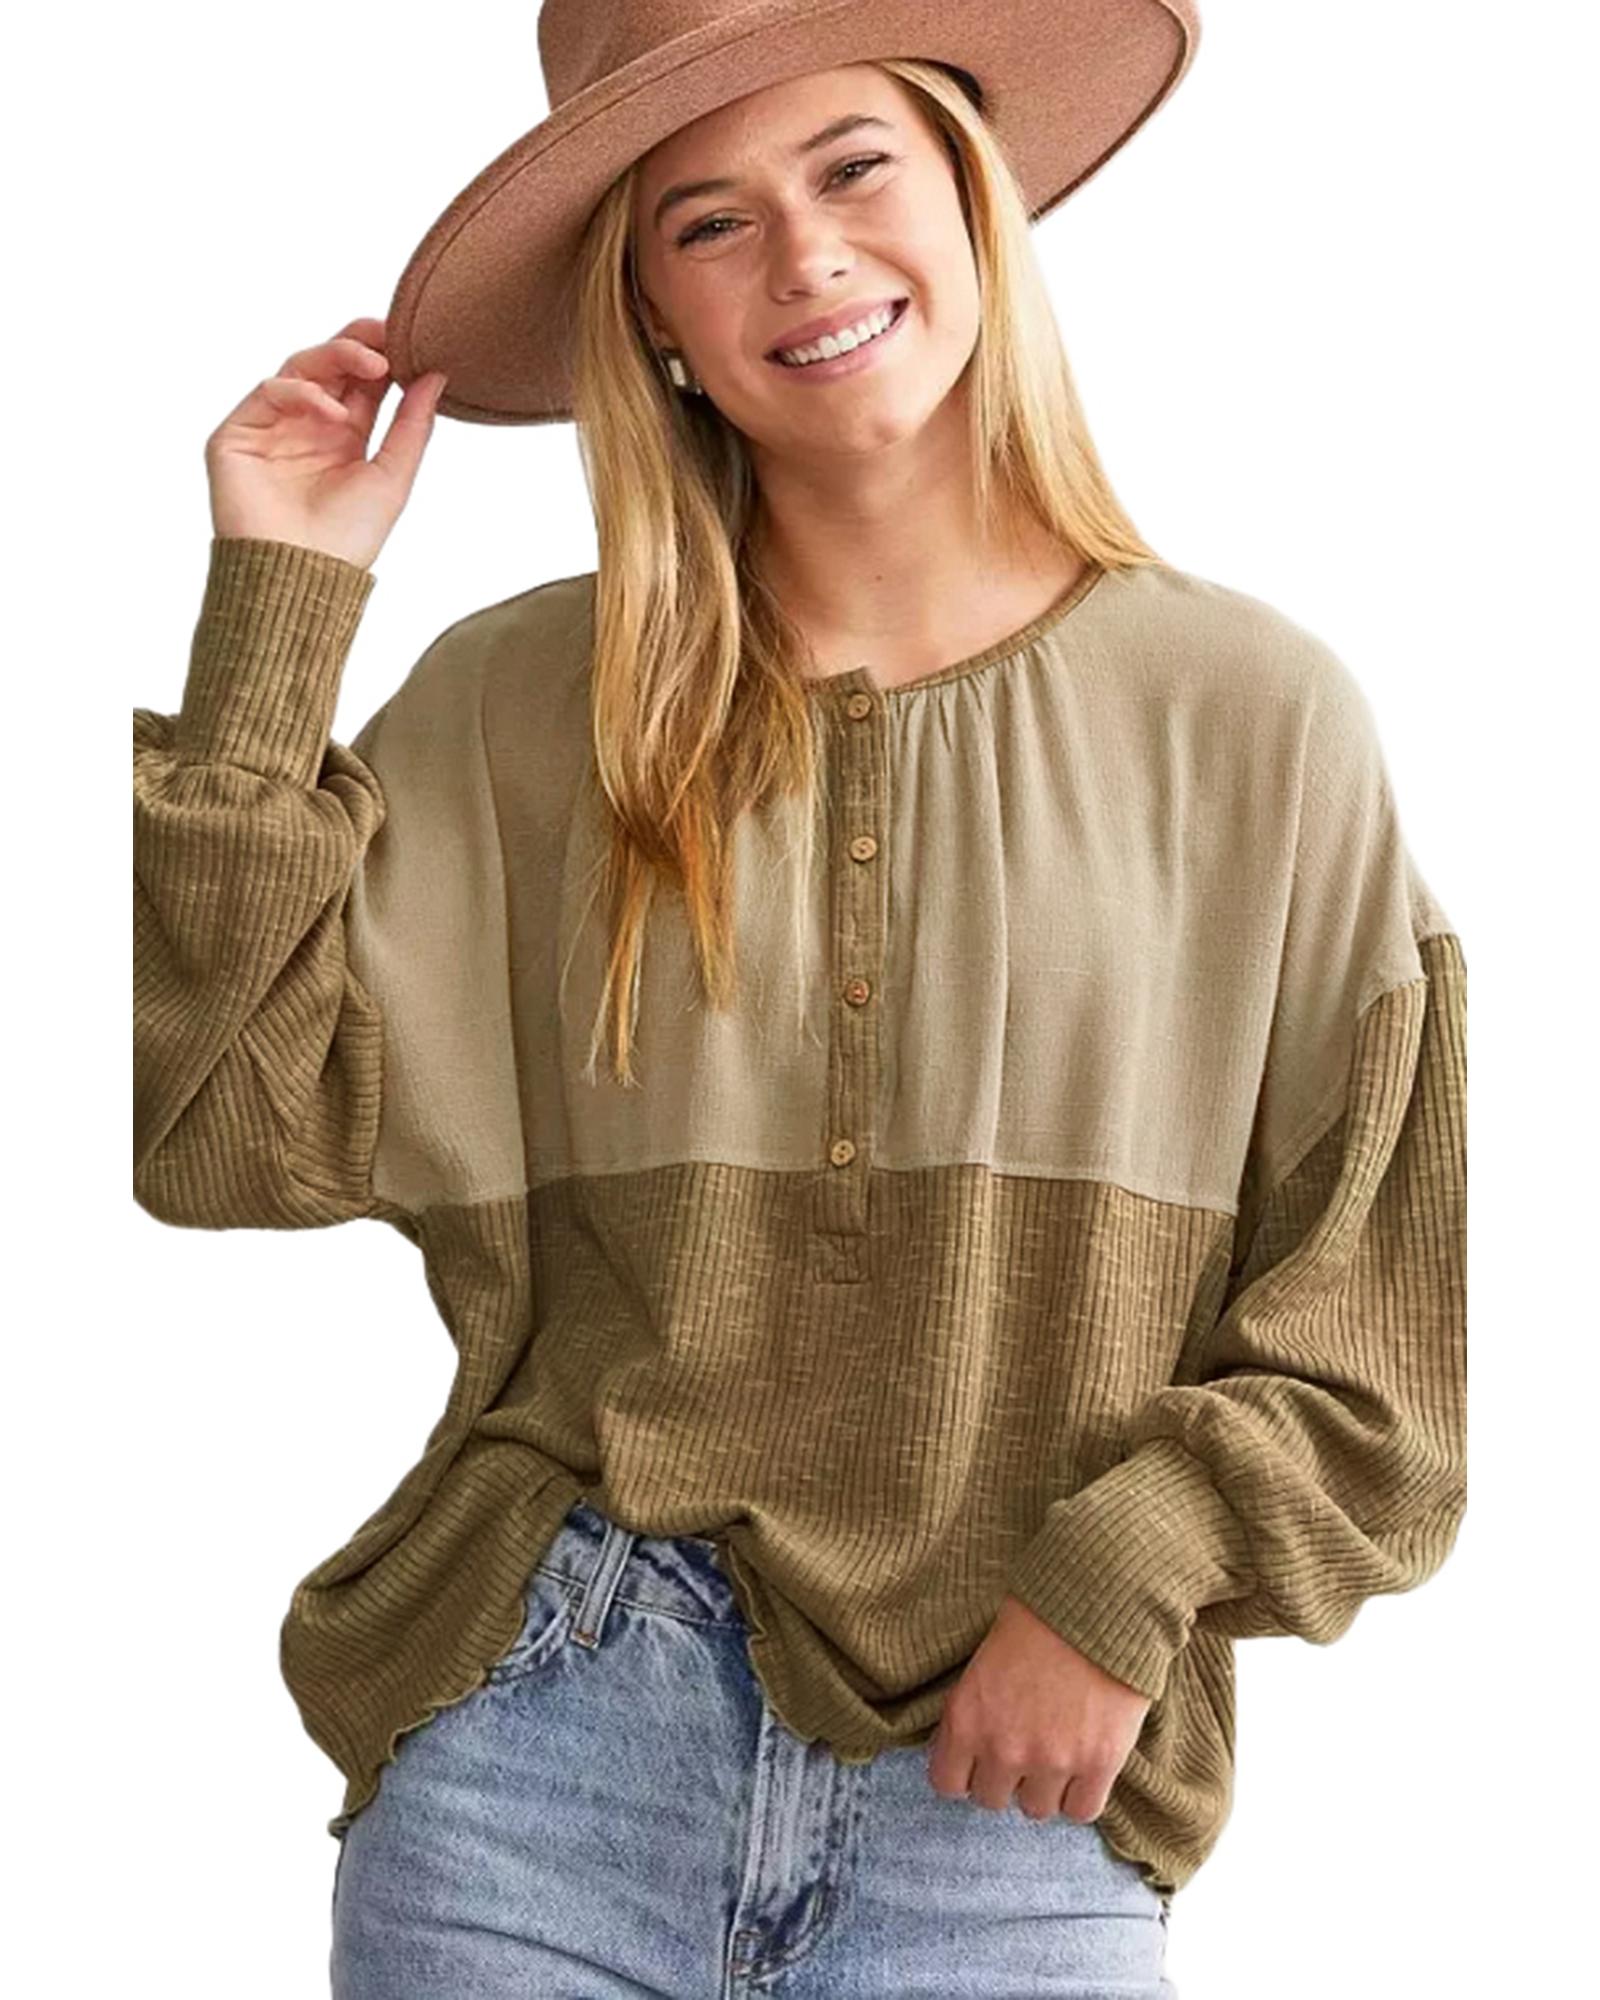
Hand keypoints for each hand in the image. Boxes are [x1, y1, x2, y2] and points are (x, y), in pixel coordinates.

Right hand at [205, 316, 447, 570]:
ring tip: (374, 364)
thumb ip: (412, 425)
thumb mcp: (393, 476)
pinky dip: (302, 393)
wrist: (302, 577)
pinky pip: (269, 391)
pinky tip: (332, 414)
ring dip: (337, 356)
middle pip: (329, 365)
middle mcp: (306, 426)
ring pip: (299, 368)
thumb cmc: (347, 540)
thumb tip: (438, 376)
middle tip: (389, 333)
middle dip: (358, 344)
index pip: (361, 382)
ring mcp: (271, 427)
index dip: (382, 355)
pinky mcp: (238, 434)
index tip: (408, 337)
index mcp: (343, 437)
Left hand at [925, 1594, 1150, 1820]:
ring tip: (1058, 1754)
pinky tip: (1084, 1767)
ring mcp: (1051, 1760)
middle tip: (1024, 1750)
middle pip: (992, 1799)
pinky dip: (1082, 1796)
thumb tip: (971, 1747)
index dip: (965, 1773)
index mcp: (966, 1717)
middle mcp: (1003, 1747)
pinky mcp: (1098, 1764)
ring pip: (1036, 1809)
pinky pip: (1081, 1811)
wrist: (1096, 1601)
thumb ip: (975, 1711)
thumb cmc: (1037, 1617)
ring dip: (1044, 1787)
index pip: (947, 1783)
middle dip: (1006, 1778)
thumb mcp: (984, 1661)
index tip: (980, 1760)